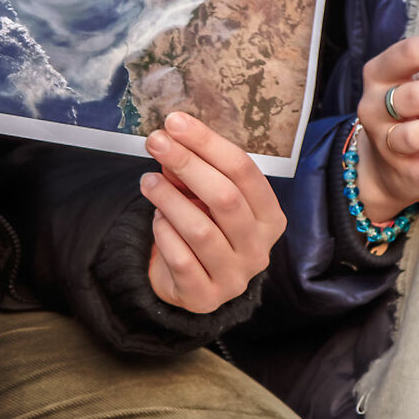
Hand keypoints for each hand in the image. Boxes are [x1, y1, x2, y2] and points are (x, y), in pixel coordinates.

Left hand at [140, 112, 287, 312]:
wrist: (191, 284)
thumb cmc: (203, 227)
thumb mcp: (202, 196)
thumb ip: (191, 171)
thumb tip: (171, 141)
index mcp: (270, 217)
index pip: (244, 171)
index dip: (208, 143)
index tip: (175, 122)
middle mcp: (259, 248)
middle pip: (226, 197)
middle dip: (187, 163)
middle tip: (156, 142)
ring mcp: (235, 276)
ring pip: (201, 230)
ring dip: (169, 199)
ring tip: (148, 181)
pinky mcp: (206, 297)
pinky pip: (181, 258)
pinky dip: (163, 233)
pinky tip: (156, 219)